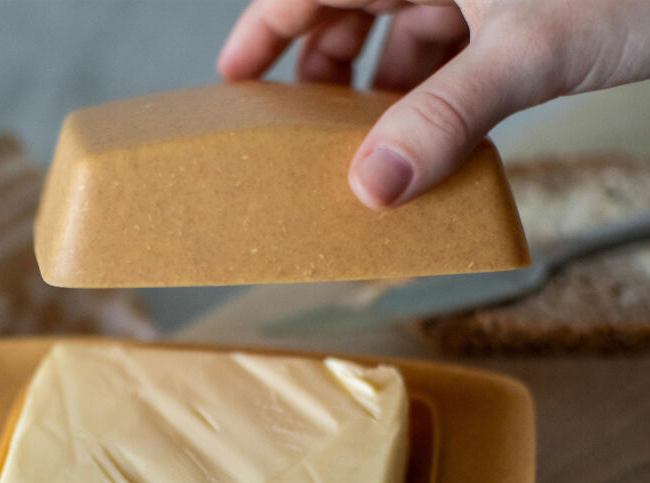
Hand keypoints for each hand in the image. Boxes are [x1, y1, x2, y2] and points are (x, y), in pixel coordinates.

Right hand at [218, 0, 649, 207]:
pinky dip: (433, 95)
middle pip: (350, 8)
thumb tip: (374, 188)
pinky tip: (430, 139)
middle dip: (322, 73)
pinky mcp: (512, 9)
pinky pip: (449, 52)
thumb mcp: (526, 51)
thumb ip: (444, 119)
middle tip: (301, 136)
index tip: (234, 81)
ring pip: (400, 33)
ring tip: (365, 151)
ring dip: (381, 94)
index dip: (264, 28)